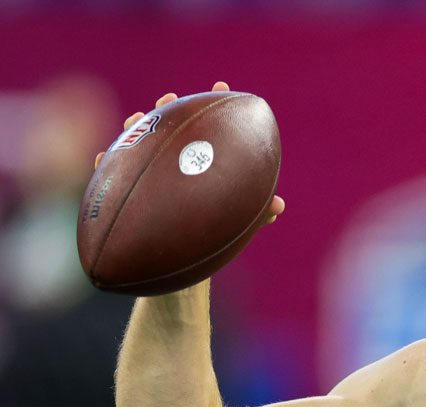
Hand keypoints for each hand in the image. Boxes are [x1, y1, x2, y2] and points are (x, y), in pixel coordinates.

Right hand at [93, 81, 285, 223]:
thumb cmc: (213, 231)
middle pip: (168, 127)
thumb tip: (278, 205)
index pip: (207, 127)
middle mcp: (173, 161)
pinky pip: (112, 174)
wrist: (184, 256)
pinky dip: (107, 164)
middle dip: (167, 110)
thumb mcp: (235, 219)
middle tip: (169, 100)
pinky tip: (102, 157)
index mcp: (199, 160)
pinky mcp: (129, 190)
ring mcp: (150, 172)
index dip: (213, 105)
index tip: (221, 86)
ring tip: (135, 119)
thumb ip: (257, 212)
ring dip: (135, 128)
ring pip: (138, 143)